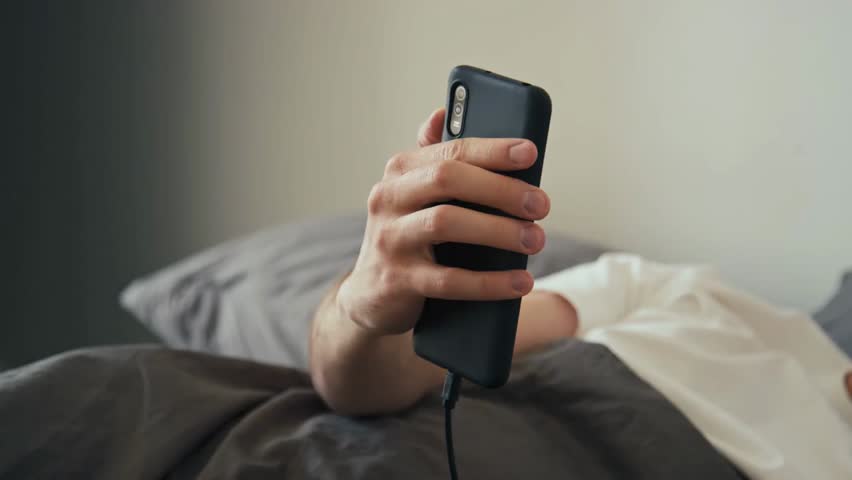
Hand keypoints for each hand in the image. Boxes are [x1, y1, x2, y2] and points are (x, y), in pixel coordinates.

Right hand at [336, 108, 550, 336]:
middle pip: (447, 179)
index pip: (449, 151)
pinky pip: (448, 280)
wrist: (369, 295)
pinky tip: (520, 281)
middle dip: (500, 188)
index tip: (530, 152)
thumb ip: (434, 160)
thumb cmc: (407, 236)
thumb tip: (442, 113)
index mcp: (400, 171)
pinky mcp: (397, 280)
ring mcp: (389, 239)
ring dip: (499, 231)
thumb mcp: (415, 196)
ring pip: (446, 223)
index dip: (491, 149)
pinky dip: (489, 281)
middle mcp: (388, 199)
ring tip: (536, 239)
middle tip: (541, 204)